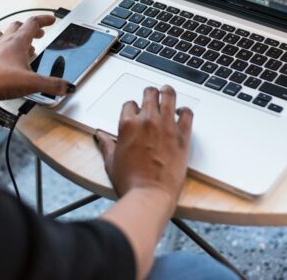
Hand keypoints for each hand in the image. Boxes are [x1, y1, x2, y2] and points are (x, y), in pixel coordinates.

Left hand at [0, 15, 71, 103]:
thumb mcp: (32, 83)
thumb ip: (52, 85)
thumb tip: (67, 86)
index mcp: (17, 42)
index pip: (33, 23)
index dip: (44, 19)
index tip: (51, 19)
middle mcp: (5, 43)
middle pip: (18, 26)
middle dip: (31, 28)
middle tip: (39, 34)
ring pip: (8, 37)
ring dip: (20, 40)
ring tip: (28, 49)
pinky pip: (0, 50)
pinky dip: (9, 52)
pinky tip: (12, 64)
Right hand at [95, 86, 193, 207]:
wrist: (150, 194)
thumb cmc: (130, 181)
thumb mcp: (111, 161)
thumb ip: (106, 145)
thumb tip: (100, 136)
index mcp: (127, 124)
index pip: (130, 104)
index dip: (133, 108)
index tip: (136, 112)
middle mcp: (147, 120)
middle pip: (149, 94)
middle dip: (150, 94)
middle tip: (152, 96)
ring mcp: (166, 126)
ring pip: (169, 96)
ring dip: (167, 92)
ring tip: (167, 92)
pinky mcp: (182, 135)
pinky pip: (187, 113)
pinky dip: (185, 111)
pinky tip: (182, 112)